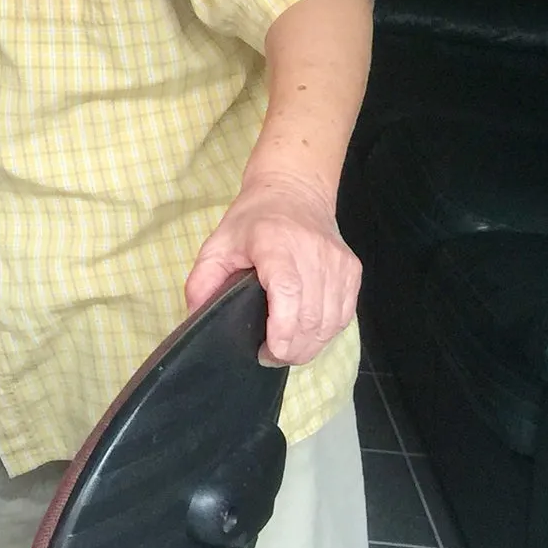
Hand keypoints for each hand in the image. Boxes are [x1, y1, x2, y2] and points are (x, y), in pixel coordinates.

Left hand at [184, 174, 361, 366]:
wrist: (295, 191)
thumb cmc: (254, 220)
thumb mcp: (218, 243)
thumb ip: (202, 280)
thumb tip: (195, 316)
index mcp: (276, 243)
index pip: (288, 290)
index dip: (283, 327)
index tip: (270, 349)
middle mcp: (313, 252)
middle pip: (311, 316)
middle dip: (291, 349)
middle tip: (268, 356)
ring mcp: (338, 263)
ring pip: (330, 322)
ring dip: (309, 346)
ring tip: (286, 349)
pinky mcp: (352, 271)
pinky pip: (343, 315)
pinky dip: (325, 333)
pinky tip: (306, 334)